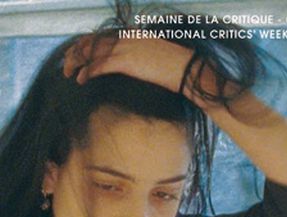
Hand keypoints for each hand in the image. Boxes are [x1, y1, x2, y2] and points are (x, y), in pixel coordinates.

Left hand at [63, 34, 193, 93]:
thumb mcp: (158, 56)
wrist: (188, 69)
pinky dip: (87, 73)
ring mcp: (125, 48)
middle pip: (92, 41)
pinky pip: (99, 66)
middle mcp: (125, 37)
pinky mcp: (125, 62)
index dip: (86, 44)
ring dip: (77, 62)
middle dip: (76, 52)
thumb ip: (142, 54)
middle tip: (67, 65)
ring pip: (91, 52)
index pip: (102, 36)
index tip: (78, 54)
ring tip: (69, 74)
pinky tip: (81, 80)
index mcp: (132, 34)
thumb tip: (136, 63)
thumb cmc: (178, 67)